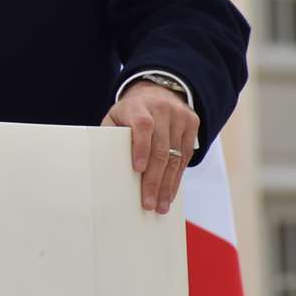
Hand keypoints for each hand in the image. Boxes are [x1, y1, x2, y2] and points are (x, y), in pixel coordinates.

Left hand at [101, 81, 198, 214]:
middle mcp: (162, 110)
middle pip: (161, 148)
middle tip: (149, 203)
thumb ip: (110, 135)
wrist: (157, 90)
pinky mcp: (192, 123)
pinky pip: (186, 156)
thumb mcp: (115, 116)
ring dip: (168, 184)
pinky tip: (170, 192)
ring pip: (175, 156)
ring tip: (161, 205)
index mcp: (139, 106)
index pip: (142, 127)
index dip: (141, 148)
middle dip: (154, 179)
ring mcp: (180, 116)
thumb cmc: (130, 111)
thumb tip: (103, 164)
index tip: (137, 170)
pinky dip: (177, 177)